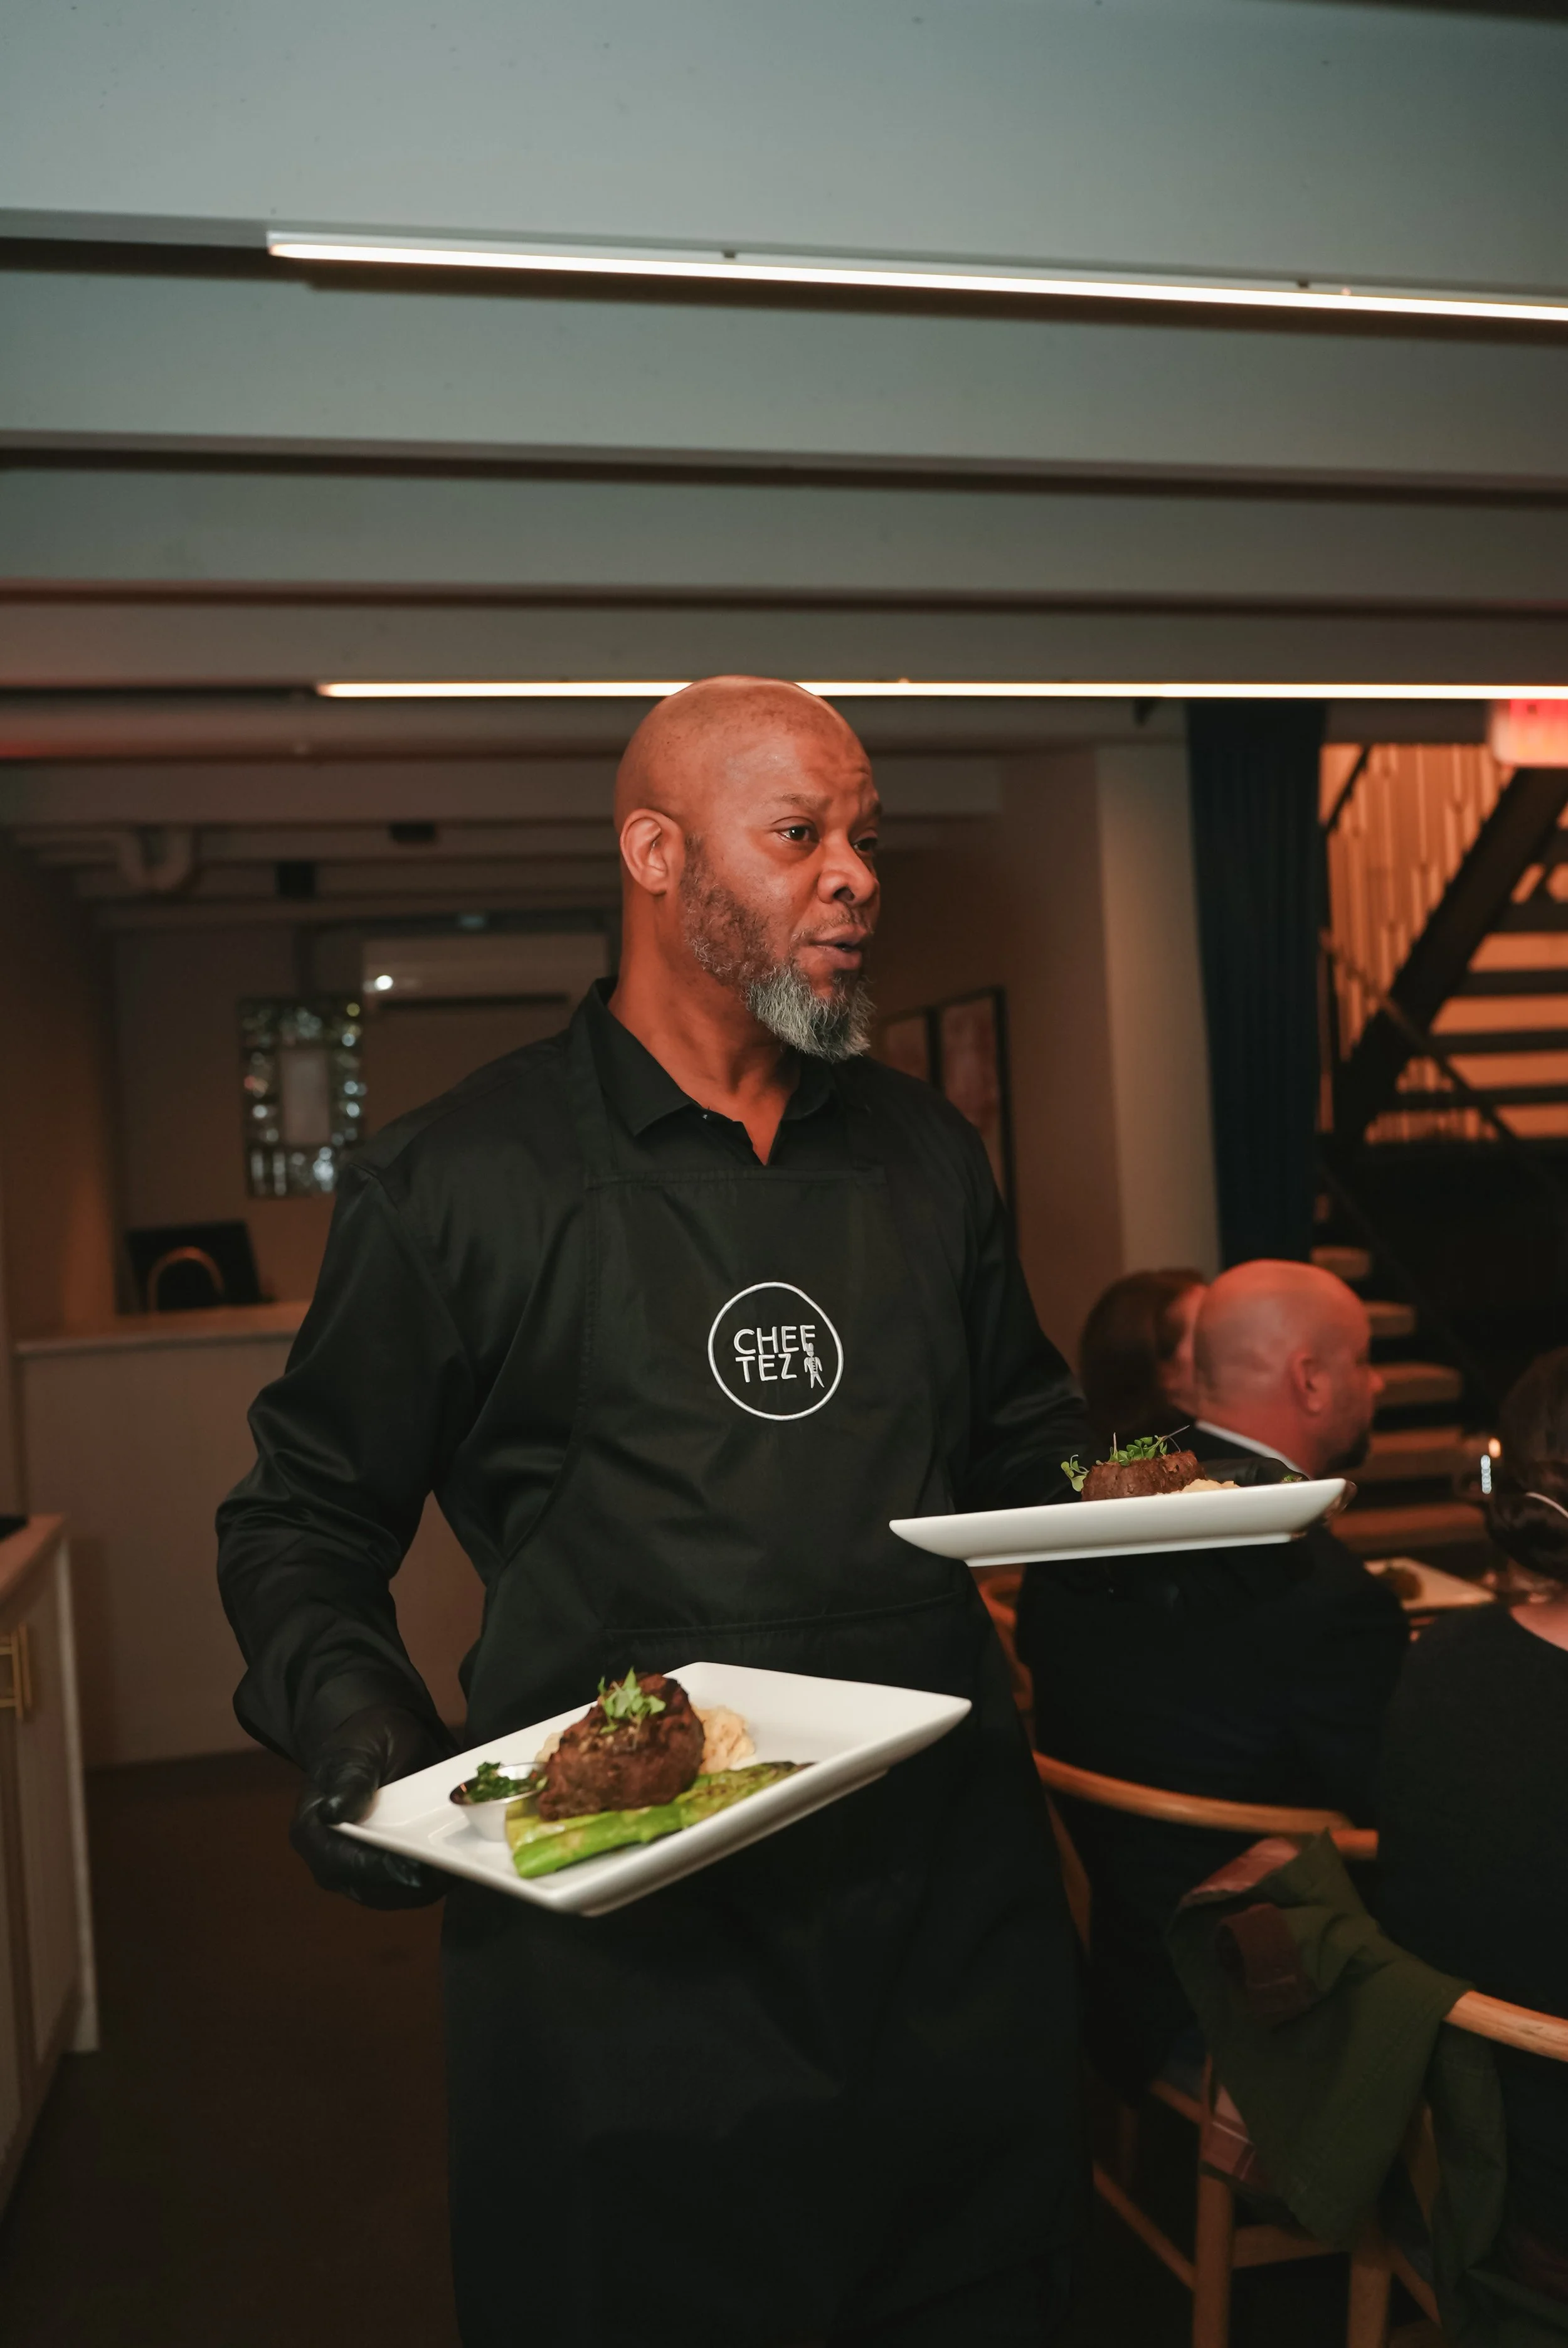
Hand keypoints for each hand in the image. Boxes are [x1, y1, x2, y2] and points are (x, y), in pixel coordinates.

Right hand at [291, 1702, 454, 1908]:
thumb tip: (332, 1813)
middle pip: (373, 1890)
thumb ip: (349, 1780)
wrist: (381, 1740)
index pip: (342, 1864)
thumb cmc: (363, 1741)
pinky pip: (414, 1887)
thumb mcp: (356, 1751)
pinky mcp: (390, 1871)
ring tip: (464, 1866)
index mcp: (314, 1832)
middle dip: (413, 1884)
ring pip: (397, 1895)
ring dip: (430, 1886)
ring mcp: (363, 1871)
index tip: (415, 1870)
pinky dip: (438, 1879)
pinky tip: (463, 1862)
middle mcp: (334, 1861)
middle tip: (452, 1870)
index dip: (380, 1871)